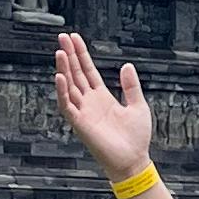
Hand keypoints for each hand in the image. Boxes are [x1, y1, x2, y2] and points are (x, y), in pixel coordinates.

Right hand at [55, 28, 154, 183]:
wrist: (134, 160)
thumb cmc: (136, 138)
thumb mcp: (138, 105)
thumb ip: (131, 86)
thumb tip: (126, 65)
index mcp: (102, 97)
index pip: (88, 70)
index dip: (81, 54)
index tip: (74, 38)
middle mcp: (89, 102)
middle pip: (76, 74)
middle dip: (69, 56)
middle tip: (62, 37)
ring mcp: (83, 112)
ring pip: (69, 86)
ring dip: (64, 69)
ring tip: (59, 51)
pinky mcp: (80, 124)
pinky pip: (67, 105)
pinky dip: (62, 91)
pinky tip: (60, 77)